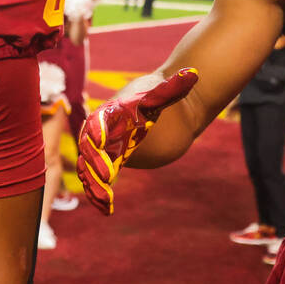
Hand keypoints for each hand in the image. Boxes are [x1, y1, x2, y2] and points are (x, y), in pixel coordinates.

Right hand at [76, 68, 197, 214]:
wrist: (160, 103)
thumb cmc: (160, 95)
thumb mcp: (165, 92)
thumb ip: (173, 87)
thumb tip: (193, 74)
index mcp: (111, 112)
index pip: (98, 121)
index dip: (96, 132)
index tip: (98, 142)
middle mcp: (102, 129)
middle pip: (90, 147)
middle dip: (93, 164)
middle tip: (104, 180)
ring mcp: (104, 146)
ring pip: (91, 165)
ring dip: (94, 184)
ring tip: (103, 202)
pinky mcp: (111, 158)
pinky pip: (99, 176)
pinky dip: (99, 190)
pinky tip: (105, 208)